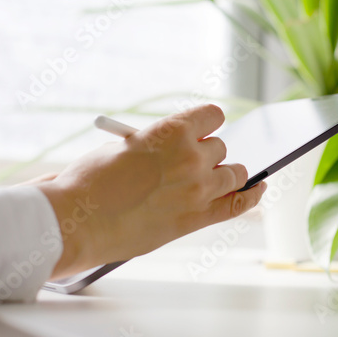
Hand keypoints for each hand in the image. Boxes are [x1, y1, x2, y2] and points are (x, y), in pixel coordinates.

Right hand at [37, 104, 265, 278]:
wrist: (77, 221)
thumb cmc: (91, 181)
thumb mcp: (124, 147)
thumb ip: (158, 145)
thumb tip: (175, 149)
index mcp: (171, 131)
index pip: (212, 115)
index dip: (207, 122)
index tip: (203, 128)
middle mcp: (192, 157)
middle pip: (220, 147)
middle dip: (206, 152)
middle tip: (188, 163)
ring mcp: (198, 189)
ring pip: (234, 172)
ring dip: (224, 172)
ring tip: (209, 177)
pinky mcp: (196, 218)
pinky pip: (239, 204)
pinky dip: (253, 195)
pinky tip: (260, 188)